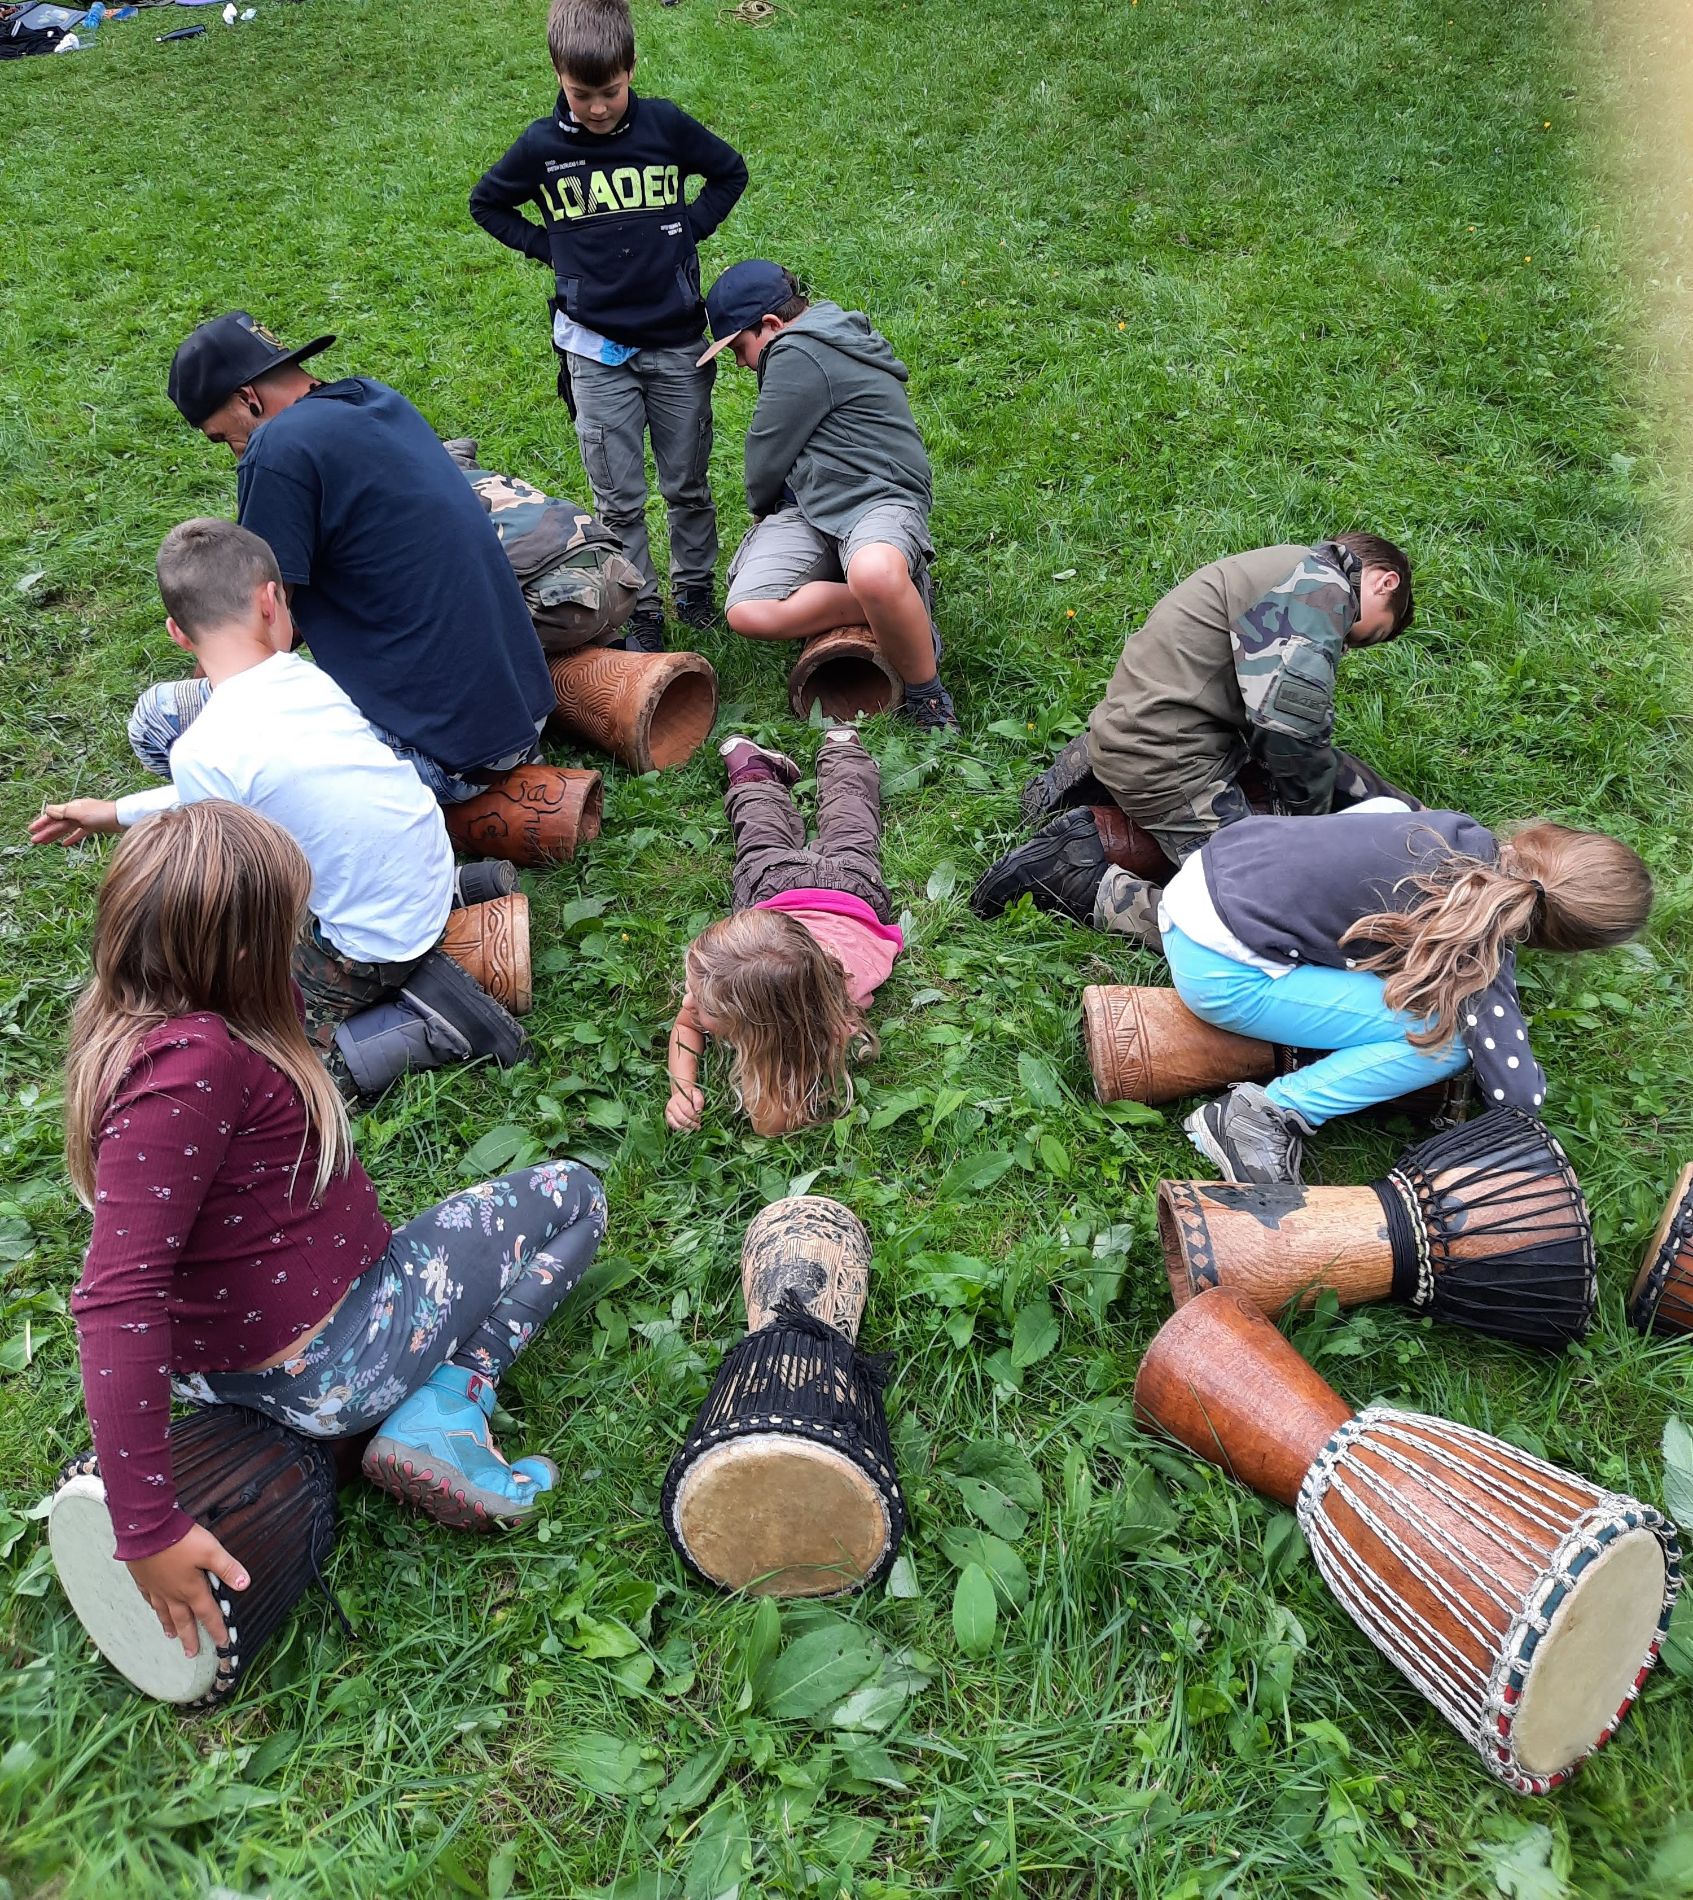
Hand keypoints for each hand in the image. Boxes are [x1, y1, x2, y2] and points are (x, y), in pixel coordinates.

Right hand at [29, 799, 119, 846]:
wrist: (122, 817)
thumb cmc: (101, 814)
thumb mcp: (80, 813)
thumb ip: (63, 812)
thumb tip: (47, 810)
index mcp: (72, 807)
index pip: (52, 815)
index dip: (42, 822)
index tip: (31, 830)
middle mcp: (76, 812)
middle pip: (58, 823)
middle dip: (46, 832)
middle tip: (34, 841)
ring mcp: (85, 820)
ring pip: (66, 829)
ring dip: (55, 836)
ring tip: (44, 844)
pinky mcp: (93, 827)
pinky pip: (79, 833)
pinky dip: (71, 838)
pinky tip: (65, 845)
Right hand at [126, 1525, 248, 1657]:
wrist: (146, 1530)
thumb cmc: (180, 1540)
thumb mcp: (211, 1551)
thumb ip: (227, 1568)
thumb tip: (245, 1584)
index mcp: (191, 1589)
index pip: (208, 1613)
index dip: (216, 1629)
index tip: (222, 1643)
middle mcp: (173, 1593)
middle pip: (183, 1619)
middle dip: (189, 1637)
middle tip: (191, 1653)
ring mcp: (156, 1587)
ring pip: (164, 1611)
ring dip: (169, 1625)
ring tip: (171, 1636)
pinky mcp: (143, 1578)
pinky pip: (148, 1597)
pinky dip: (152, 1606)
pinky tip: (153, 1608)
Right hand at [666, 1084, 704, 1131]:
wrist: (681, 1093)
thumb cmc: (690, 1094)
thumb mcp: (696, 1093)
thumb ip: (699, 1100)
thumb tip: (698, 1111)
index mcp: (679, 1098)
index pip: (686, 1110)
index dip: (694, 1116)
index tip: (700, 1119)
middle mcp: (671, 1105)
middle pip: (681, 1118)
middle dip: (691, 1124)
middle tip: (698, 1127)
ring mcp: (668, 1112)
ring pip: (676, 1123)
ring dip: (686, 1128)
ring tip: (694, 1129)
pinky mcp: (668, 1118)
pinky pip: (673, 1126)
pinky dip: (681, 1129)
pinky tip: (688, 1130)